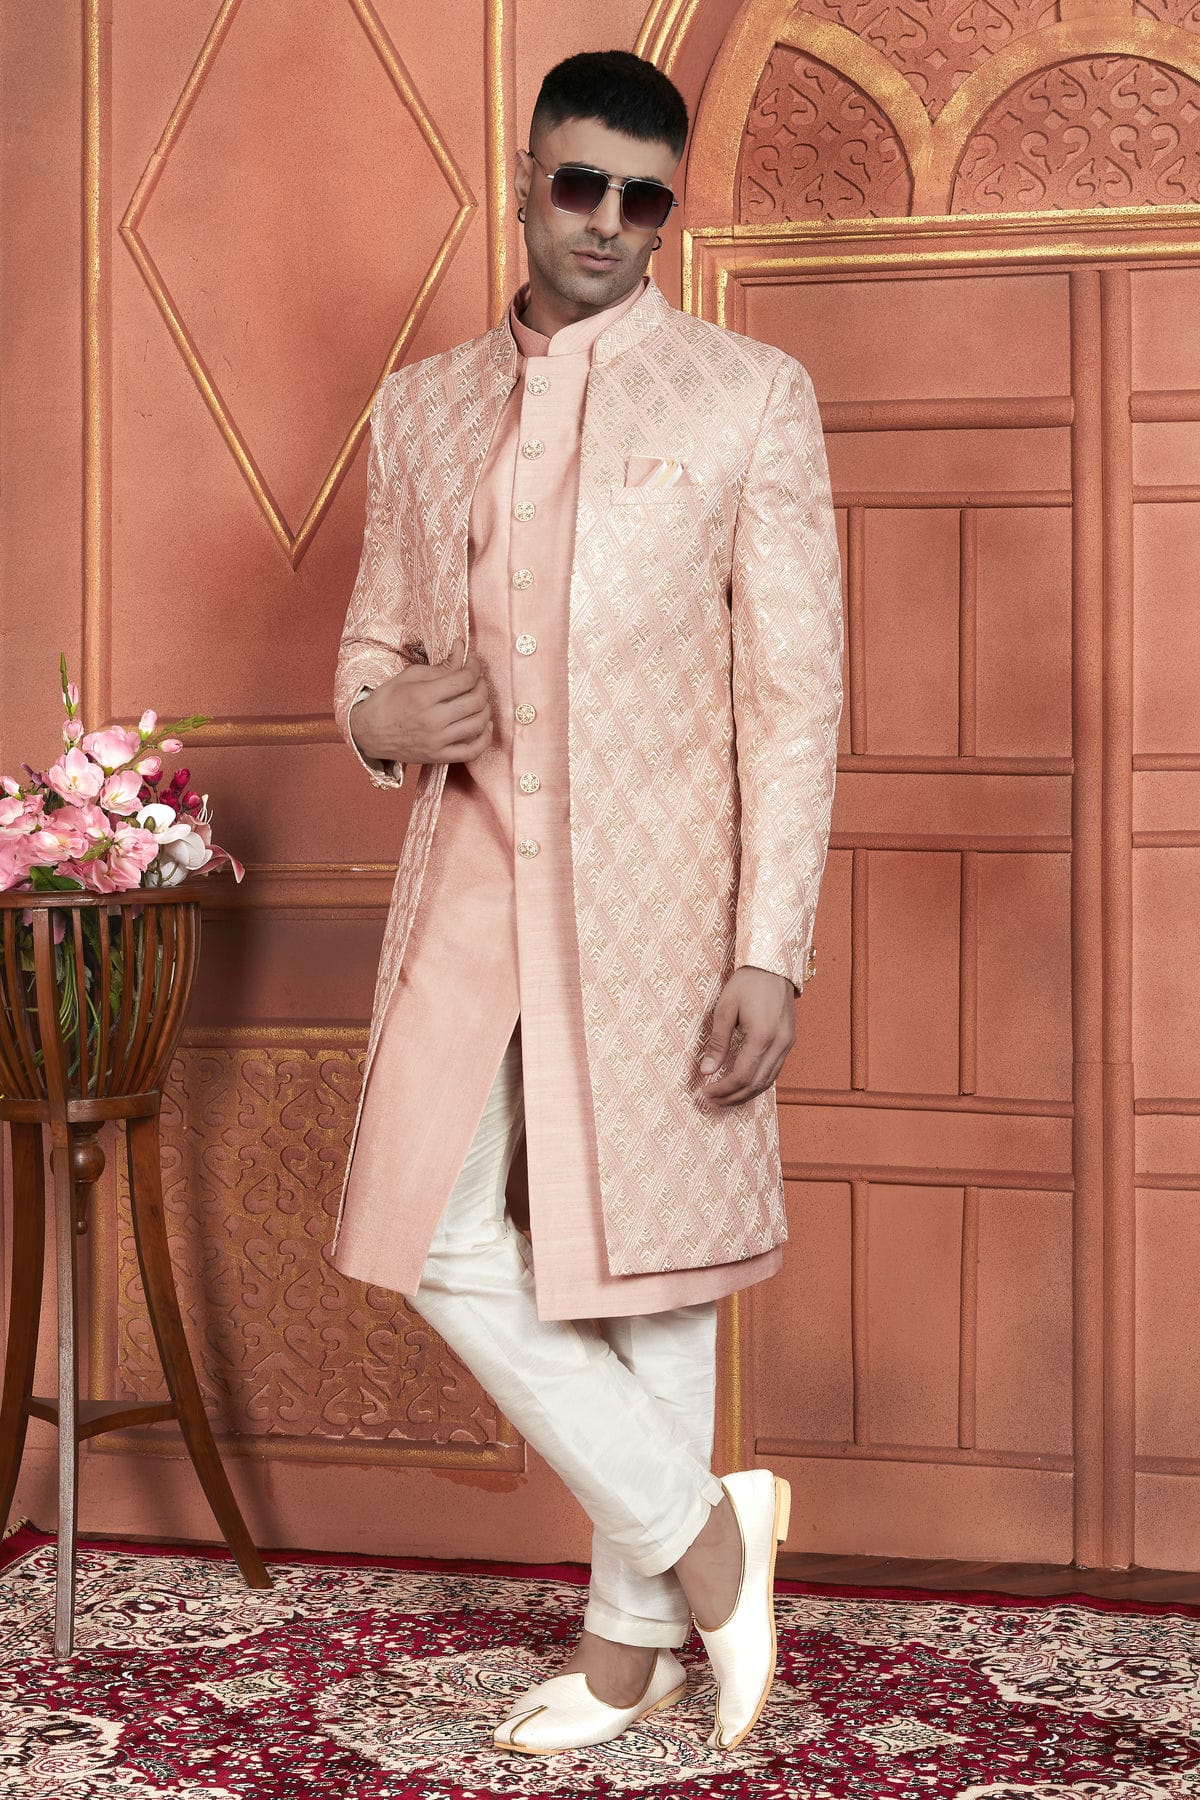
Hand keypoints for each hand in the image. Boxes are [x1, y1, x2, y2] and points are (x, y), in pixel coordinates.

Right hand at [351, 634, 492, 765]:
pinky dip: (484, 738)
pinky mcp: (438, 757)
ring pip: (478, 723)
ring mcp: (437, 741)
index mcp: (422, 696)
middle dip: (482, 685)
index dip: (475, 667)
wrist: (368, 734)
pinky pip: (472, 751)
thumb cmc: (387, 702)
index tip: (473, 662)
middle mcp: (432, 720)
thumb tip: (461, 648)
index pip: (464, 679)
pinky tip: (483, 725)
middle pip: (476, 700)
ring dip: (486, 708)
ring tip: (479, 700)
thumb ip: (440, 666)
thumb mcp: (409, 677)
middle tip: (477, 680)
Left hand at [699, 965, 795, 1105]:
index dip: (723, 1089)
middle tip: (713, 1101)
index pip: (741, 1076)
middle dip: (733, 1097)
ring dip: (746, 1093)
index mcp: (762, 1036)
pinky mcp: (789, 1041)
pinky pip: (775, 1070)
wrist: (772, 966)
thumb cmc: (747, 983)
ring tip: (725, 1097)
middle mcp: (779, 1044)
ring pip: (768, 1081)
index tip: (706, 1092)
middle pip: (757, 1084)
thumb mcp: (725, 1009)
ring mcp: (787, 1044)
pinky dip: (758, 1082)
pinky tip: (743, 1084)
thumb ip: (717, 1043)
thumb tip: (707, 1071)